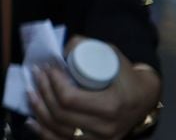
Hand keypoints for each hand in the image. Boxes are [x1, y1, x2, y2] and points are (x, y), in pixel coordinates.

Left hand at [26, 52, 157, 138]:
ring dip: (39, 110)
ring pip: (59, 130)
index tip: (47, 67)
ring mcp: (101, 139)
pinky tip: (32, 122)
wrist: (145, 97)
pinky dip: (44, 133)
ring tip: (31, 92)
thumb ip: (83, 45)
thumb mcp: (110, 54)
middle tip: (36, 74)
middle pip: (61, 114)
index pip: (69, 99)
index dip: (52, 83)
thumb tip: (58, 49)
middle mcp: (105, 127)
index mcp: (111, 106)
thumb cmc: (125, 74)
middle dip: (43, 92)